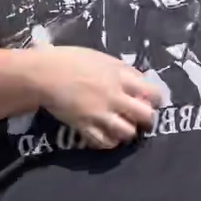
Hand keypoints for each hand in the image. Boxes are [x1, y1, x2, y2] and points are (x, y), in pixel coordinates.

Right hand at [29, 45, 162, 149]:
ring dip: (127, 131)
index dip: (156, 99)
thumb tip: (140, 80)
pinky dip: (109, 142)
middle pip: (145, 116)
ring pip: (127, 133)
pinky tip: (108, 135)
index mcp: (120, 77)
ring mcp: (99, 114)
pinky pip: (104, 143)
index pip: (153, 93)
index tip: (151, 101)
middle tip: (141, 118)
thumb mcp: (102, 58)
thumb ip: (122, 70)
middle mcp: (114, 97)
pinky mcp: (84, 127)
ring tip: (122, 127)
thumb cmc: (70, 59)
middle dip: (147, 119)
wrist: (43, 74)